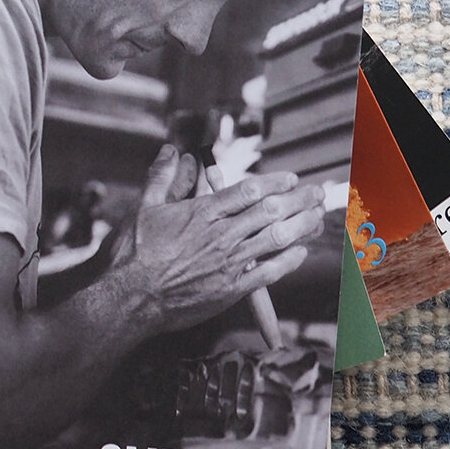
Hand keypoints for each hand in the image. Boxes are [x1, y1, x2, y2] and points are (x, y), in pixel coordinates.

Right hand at [113, 144, 324, 335]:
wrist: (131, 297)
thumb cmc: (134, 253)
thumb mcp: (143, 207)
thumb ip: (161, 177)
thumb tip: (170, 151)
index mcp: (202, 212)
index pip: (247, 191)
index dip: (274, 183)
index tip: (292, 179)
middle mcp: (220, 234)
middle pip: (269, 211)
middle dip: (297, 200)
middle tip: (318, 193)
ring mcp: (228, 262)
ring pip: (274, 239)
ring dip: (300, 226)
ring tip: (318, 218)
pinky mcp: (230, 289)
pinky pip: (267, 273)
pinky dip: (287, 261)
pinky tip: (300, 253)